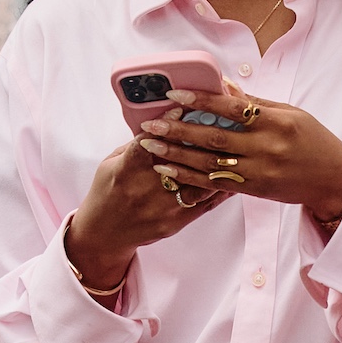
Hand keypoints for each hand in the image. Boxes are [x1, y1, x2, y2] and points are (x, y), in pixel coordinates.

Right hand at [66, 135, 228, 288]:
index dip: (165, 126)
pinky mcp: (177, 221)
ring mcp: (163, 207)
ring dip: (216, 162)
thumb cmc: (108, 191)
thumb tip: (161, 122)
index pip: (147, 144)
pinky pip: (205, 202)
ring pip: (198, 181)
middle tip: (217, 120)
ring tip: (233, 143)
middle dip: (198, 139)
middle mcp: (145, 189)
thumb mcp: (111, 163)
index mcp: (125, 171)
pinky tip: (235, 172)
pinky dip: (222, 186)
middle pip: (178, 161)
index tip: (181, 110)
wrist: (106, 233)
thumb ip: (136, 144)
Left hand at [136, 84, 341, 223]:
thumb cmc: (313, 140)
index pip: (232, 107)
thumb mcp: (290, 113)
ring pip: (209, 162)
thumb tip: (222, 83)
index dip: (201, 99)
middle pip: (214, 137)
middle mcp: (267, 147)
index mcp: (276, 121)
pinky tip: (168, 167)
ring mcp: (259, 171)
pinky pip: (215, 182)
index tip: (174, 94)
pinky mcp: (253, 190)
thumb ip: (254, 102)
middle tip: (150, 122)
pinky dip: (188, 175)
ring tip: (150, 144)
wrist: (333, 179)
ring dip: (176, 153)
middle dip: (179, 129)